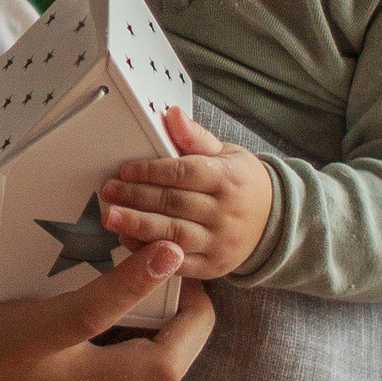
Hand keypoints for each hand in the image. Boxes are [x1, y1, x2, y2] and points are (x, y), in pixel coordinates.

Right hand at [0, 170, 213, 380]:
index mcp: (27, 345)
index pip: (91, 314)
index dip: (135, 282)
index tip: (169, 252)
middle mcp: (64, 379)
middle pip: (159, 365)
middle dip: (194, 324)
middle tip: (195, 280)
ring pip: (152, 373)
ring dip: (176, 333)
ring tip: (173, 288)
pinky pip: (127, 378)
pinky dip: (141, 345)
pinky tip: (130, 317)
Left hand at [103, 113, 273, 279]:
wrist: (272, 222)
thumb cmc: (241, 183)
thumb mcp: (226, 154)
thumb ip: (195, 137)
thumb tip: (172, 114)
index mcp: (229, 179)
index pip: (184, 173)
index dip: (151, 171)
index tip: (125, 170)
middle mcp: (225, 212)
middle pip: (174, 203)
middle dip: (136, 197)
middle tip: (109, 191)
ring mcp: (220, 242)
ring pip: (173, 234)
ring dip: (138, 225)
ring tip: (111, 216)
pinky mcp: (212, 266)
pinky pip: (176, 262)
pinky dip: (149, 252)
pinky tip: (129, 239)